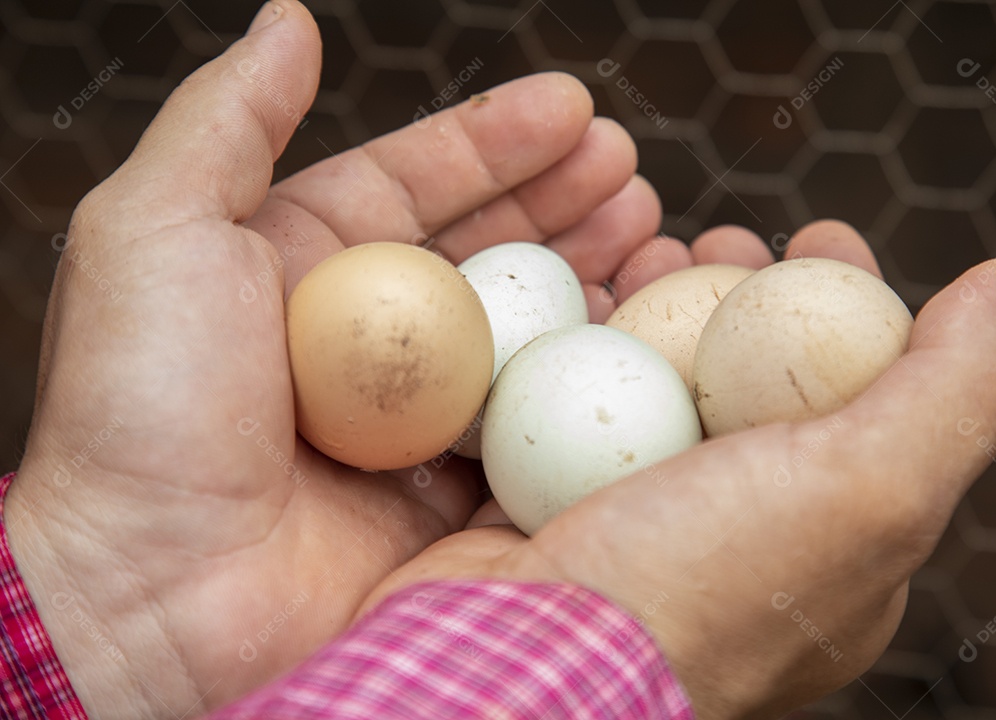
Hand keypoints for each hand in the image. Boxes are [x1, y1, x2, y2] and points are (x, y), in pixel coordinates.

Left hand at [7, 2, 666, 715]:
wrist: (156, 596)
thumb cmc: (143, 408)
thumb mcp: (154, 231)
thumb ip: (225, 119)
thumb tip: (287, 22)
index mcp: (297, 267)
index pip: (414, 182)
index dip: (495, 140)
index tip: (575, 107)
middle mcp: (360, 341)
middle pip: (484, 252)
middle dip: (563, 202)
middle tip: (633, 173)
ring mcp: (410, 420)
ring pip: (521, 332)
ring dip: (589, 280)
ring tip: (653, 236)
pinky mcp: (448, 495)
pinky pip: (531, 423)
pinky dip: (586, 382)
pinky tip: (631, 338)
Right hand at [357, 220, 995, 718]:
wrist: (514, 665)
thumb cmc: (699, 589)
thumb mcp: (867, 494)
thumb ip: (953, 393)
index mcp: (823, 544)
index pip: (859, 399)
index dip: (847, 305)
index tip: (817, 235)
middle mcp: (728, 533)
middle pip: (746, 379)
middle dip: (741, 293)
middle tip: (719, 239)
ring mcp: (627, 519)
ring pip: (652, 382)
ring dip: (653, 305)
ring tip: (643, 251)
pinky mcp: (541, 505)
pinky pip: (565, 403)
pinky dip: (572, 344)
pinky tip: (568, 298)